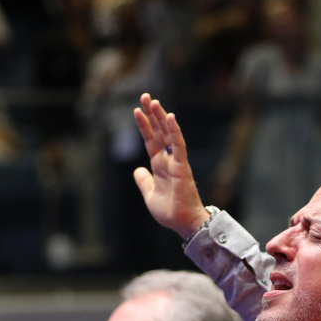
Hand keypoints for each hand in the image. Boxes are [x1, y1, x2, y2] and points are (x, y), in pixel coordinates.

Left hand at [131, 94, 211, 238]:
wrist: (183, 223)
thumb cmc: (170, 211)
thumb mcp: (149, 194)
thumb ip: (143, 181)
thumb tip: (137, 170)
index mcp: (160, 166)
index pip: (151, 140)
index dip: (144, 125)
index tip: (137, 110)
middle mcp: (168, 160)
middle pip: (159, 132)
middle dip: (152, 114)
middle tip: (145, 96)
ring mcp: (176, 162)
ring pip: (168, 134)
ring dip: (161, 117)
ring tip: (153, 101)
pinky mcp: (182, 166)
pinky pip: (178, 145)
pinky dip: (175, 131)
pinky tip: (170, 117)